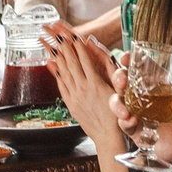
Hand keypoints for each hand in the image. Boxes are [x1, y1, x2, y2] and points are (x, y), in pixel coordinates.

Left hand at [44, 21, 123, 143]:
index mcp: (96, 84)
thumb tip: (111, 60)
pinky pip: (61, 85)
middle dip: (65, 47)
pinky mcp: (71, 103)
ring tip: (52, 44)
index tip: (75, 36)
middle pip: (72, 63)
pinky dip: (56, 73)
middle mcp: (83, 89)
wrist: (107, 136)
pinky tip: (51, 64)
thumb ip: (114, 76)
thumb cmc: (117, 116)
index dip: (79, 47)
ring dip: (57, 57)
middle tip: (58, 34)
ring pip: (64, 73)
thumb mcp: (119, 93)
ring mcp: (75, 96)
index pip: (85, 60)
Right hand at [117, 64, 171, 166]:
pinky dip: (125, 121)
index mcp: (157, 86)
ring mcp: (137, 112)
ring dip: (117, 104)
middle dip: (119, 79)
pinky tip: (132, 122)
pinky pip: (123, 123)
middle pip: (123, 82)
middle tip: (123, 82)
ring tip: (126, 112)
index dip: (130, 61)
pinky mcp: (134, 129)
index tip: (126, 58)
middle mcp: (144, 97)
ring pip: (118, 102)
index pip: (140, 68)